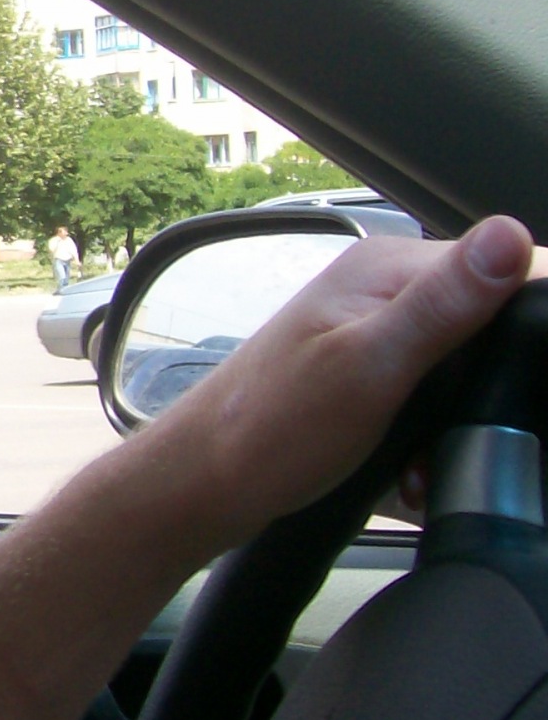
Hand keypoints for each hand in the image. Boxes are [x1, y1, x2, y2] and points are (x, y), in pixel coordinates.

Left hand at [145, 217, 536, 556]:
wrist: (205, 484)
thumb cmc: (270, 427)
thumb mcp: (371, 365)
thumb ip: (444, 303)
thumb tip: (509, 236)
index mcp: (387, 268)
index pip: (507, 265)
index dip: (534, 322)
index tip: (527, 381)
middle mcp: (384, 291)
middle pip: (494, 325)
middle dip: (493, 388)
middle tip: (456, 432)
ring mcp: (376, 334)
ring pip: (469, 372)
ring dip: (461, 423)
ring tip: (423, 459)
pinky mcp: (372, 377)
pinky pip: (434, 401)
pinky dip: (432, 440)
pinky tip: (410, 470)